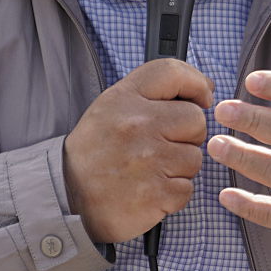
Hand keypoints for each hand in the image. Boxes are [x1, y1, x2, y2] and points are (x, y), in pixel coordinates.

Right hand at [64, 57, 211, 245]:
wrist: (68, 197)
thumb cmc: (96, 154)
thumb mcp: (110, 109)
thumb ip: (149, 96)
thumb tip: (200, 90)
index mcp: (124, 99)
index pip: (172, 72)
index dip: (196, 83)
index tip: (202, 97)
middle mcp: (137, 124)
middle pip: (196, 120)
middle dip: (188, 136)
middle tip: (162, 147)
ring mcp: (148, 159)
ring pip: (194, 157)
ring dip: (179, 168)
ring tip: (150, 171)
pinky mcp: (156, 193)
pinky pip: (187, 188)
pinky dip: (172, 194)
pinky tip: (149, 191)